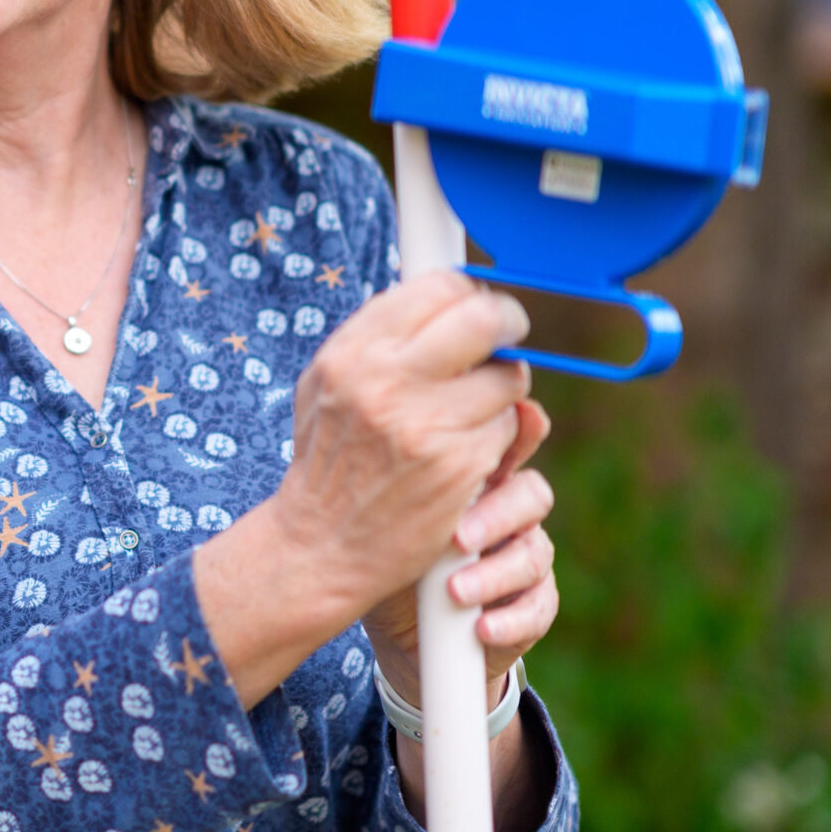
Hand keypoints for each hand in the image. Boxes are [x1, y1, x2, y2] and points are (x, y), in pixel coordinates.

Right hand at [268, 271, 532, 633]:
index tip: (477, 310)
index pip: (439, 287)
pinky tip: (463, 452)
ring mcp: (426, 424)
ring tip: (468, 410)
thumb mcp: (326, 385)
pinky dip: (496, 436)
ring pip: (508, 377)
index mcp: (352, 353)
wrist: (322, 544)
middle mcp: (386, 381)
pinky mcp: (461, 465)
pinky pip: (507, 427)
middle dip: (507, 324)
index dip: (469, 295)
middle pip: (484, 319)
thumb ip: (378, 339)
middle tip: (507, 336)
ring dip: (499, 390)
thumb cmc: (330, 459)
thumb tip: (444, 297)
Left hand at [362, 398, 559, 703]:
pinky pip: (540, 608)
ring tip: (455, 593)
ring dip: (494, 575)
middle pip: (531, 495)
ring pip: (535, 554)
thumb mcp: (389, 520)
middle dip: (496, 516)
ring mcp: (526, 557)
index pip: (511, 444)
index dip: (516, 437)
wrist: (402, 630)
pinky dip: (512, 620)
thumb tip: (396, 437)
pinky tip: (482, 628)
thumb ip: (401, 482)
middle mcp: (509, 513)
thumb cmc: (391, 558)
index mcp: (479, 480)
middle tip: (457, 539)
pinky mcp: (535, 605)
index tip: (486, 455)